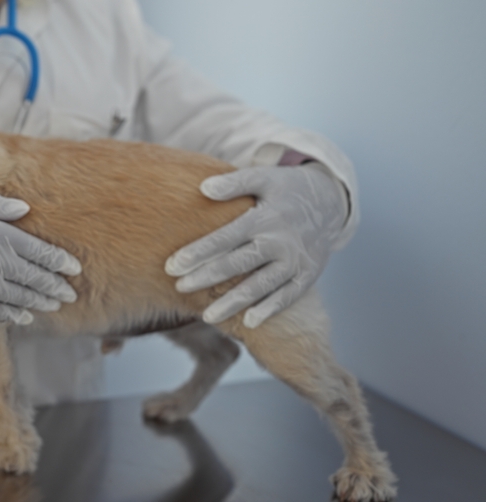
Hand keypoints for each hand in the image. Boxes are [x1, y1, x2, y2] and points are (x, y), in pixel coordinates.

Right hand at [0, 179, 80, 324]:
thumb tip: (25, 210)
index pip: (39, 251)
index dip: (59, 261)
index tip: (75, 268)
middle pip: (34, 278)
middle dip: (55, 286)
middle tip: (71, 293)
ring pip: (19, 297)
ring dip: (40, 302)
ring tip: (57, 305)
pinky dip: (14, 315)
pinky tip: (26, 317)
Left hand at [165, 164, 347, 327]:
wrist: (330, 203)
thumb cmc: (285, 190)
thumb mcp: (264, 178)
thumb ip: (234, 183)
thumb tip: (203, 188)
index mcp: (264, 218)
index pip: (224, 238)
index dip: (197, 252)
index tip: (171, 266)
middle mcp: (280, 241)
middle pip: (238, 263)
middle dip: (207, 277)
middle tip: (179, 288)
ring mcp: (295, 261)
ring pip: (261, 285)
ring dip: (234, 302)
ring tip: (207, 317)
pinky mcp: (308, 275)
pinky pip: (288, 296)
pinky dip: (270, 309)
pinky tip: (247, 322)